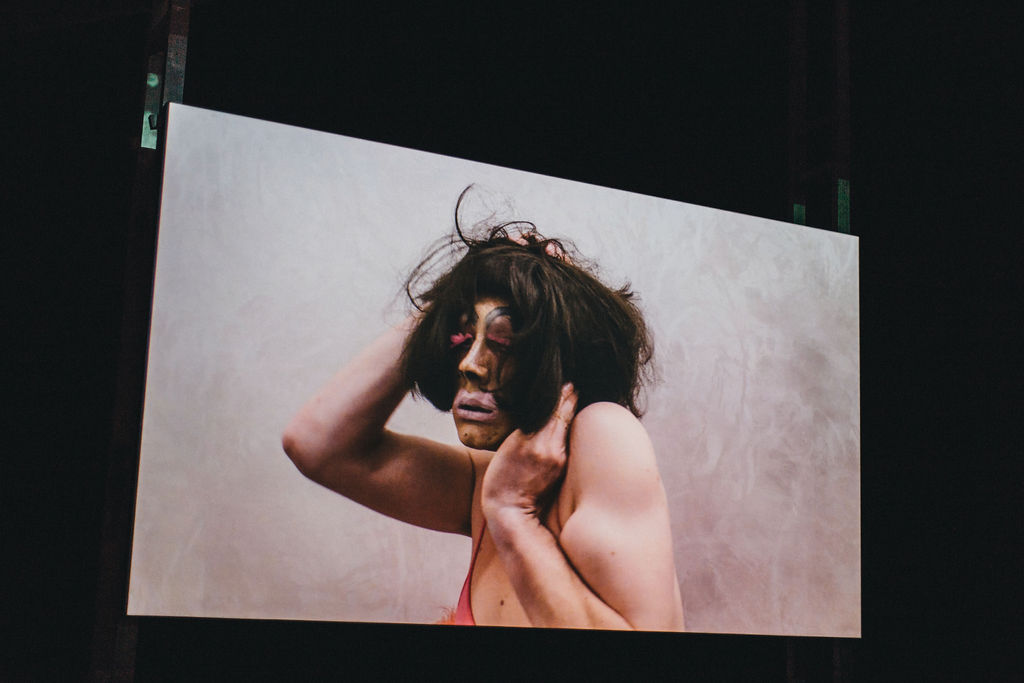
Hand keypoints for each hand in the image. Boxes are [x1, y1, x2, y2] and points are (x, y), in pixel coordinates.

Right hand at [482, 384, 577, 517]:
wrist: (511, 511)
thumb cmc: (501, 479)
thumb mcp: (507, 447)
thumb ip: (526, 430)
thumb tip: (542, 413)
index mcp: (529, 438)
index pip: (550, 409)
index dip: (559, 394)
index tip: (565, 382)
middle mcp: (546, 446)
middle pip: (562, 414)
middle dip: (569, 398)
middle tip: (574, 384)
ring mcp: (556, 457)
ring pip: (566, 426)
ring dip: (570, 411)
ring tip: (574, 395)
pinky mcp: (561, 466)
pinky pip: (566, 440)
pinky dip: (567, 428)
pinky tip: (569, 420)